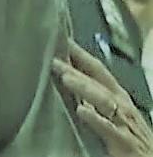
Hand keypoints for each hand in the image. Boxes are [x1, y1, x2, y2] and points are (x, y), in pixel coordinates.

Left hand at [53, 39, 152, 156]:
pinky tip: (81, 111)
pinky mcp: (125, 143)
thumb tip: (67, 76)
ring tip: (66, 78)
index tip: (60, 41)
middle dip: (77, 68)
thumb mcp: (112, 111)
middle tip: (54, 58)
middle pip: (98, 81)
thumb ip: (92, 96)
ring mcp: (124, 123)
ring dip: (84, 88)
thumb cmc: (129, 136)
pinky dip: (96, 119)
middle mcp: (122, 105)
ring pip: (103, 100)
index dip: (80, 54)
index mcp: (117, 96)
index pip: (97, 70)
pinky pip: (110, 129)